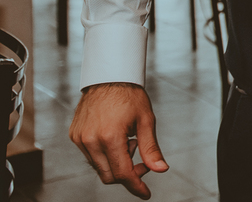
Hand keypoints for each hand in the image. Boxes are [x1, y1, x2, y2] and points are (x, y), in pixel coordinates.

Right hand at [69, 82, 167, 198]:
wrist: (109, 77)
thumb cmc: (130, 95)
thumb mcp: (147, 120)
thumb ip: (151, 148)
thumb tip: (160, 169)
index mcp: (110, 137)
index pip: (123, 173)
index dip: (136, 186)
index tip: (145, 193)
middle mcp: (91, 140)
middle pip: (109, 175)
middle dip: (128, 174)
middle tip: (142, 160)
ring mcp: (80, 139)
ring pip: (99, 167)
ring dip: (117, 163)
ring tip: (129, 142)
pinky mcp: (75, 136)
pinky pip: (90, 156)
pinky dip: (105, 155)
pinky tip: (117, 139)